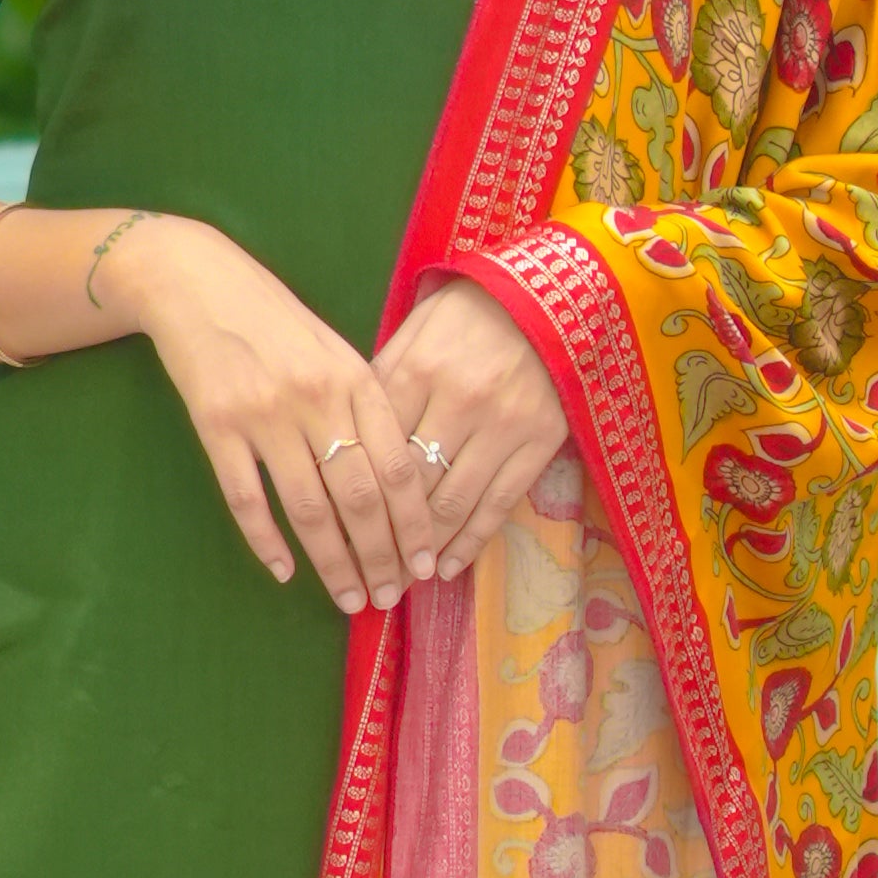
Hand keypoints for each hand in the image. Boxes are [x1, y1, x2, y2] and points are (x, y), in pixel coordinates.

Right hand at [102, 217, 442, 613]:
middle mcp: (317, 399)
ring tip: (350, 598)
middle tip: (389, 597)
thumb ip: (366, 405)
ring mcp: (264, 415)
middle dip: (380, 557)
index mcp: (355, 379)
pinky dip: (267, 542)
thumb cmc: (274, 318)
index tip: (424, 565)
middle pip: (359, 497)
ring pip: (308, 508)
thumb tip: (399, 480)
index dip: (414, 524)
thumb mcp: (335, 349)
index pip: (398, 467)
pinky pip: (247, 499)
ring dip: (333, 563)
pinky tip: (286, 572)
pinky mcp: (216, 427)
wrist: (196, 281)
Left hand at [368, 275, 568, 577]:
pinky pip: (501, 502)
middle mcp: (458, 402)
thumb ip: (380, 389)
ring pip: (454, 504)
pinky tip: (448, 567)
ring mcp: (503, 424)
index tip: (334, 539)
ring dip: (424, 551)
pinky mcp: (541, 440)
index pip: (376, 454)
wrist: (543, 296)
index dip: (353, 503)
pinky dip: (472, 541)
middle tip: (363, 577)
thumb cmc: (464, 314)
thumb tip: (346, 447)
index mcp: (415, 372)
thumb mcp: (411, 334)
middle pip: (411, 488)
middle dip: (384, 540)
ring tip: (400, 581)